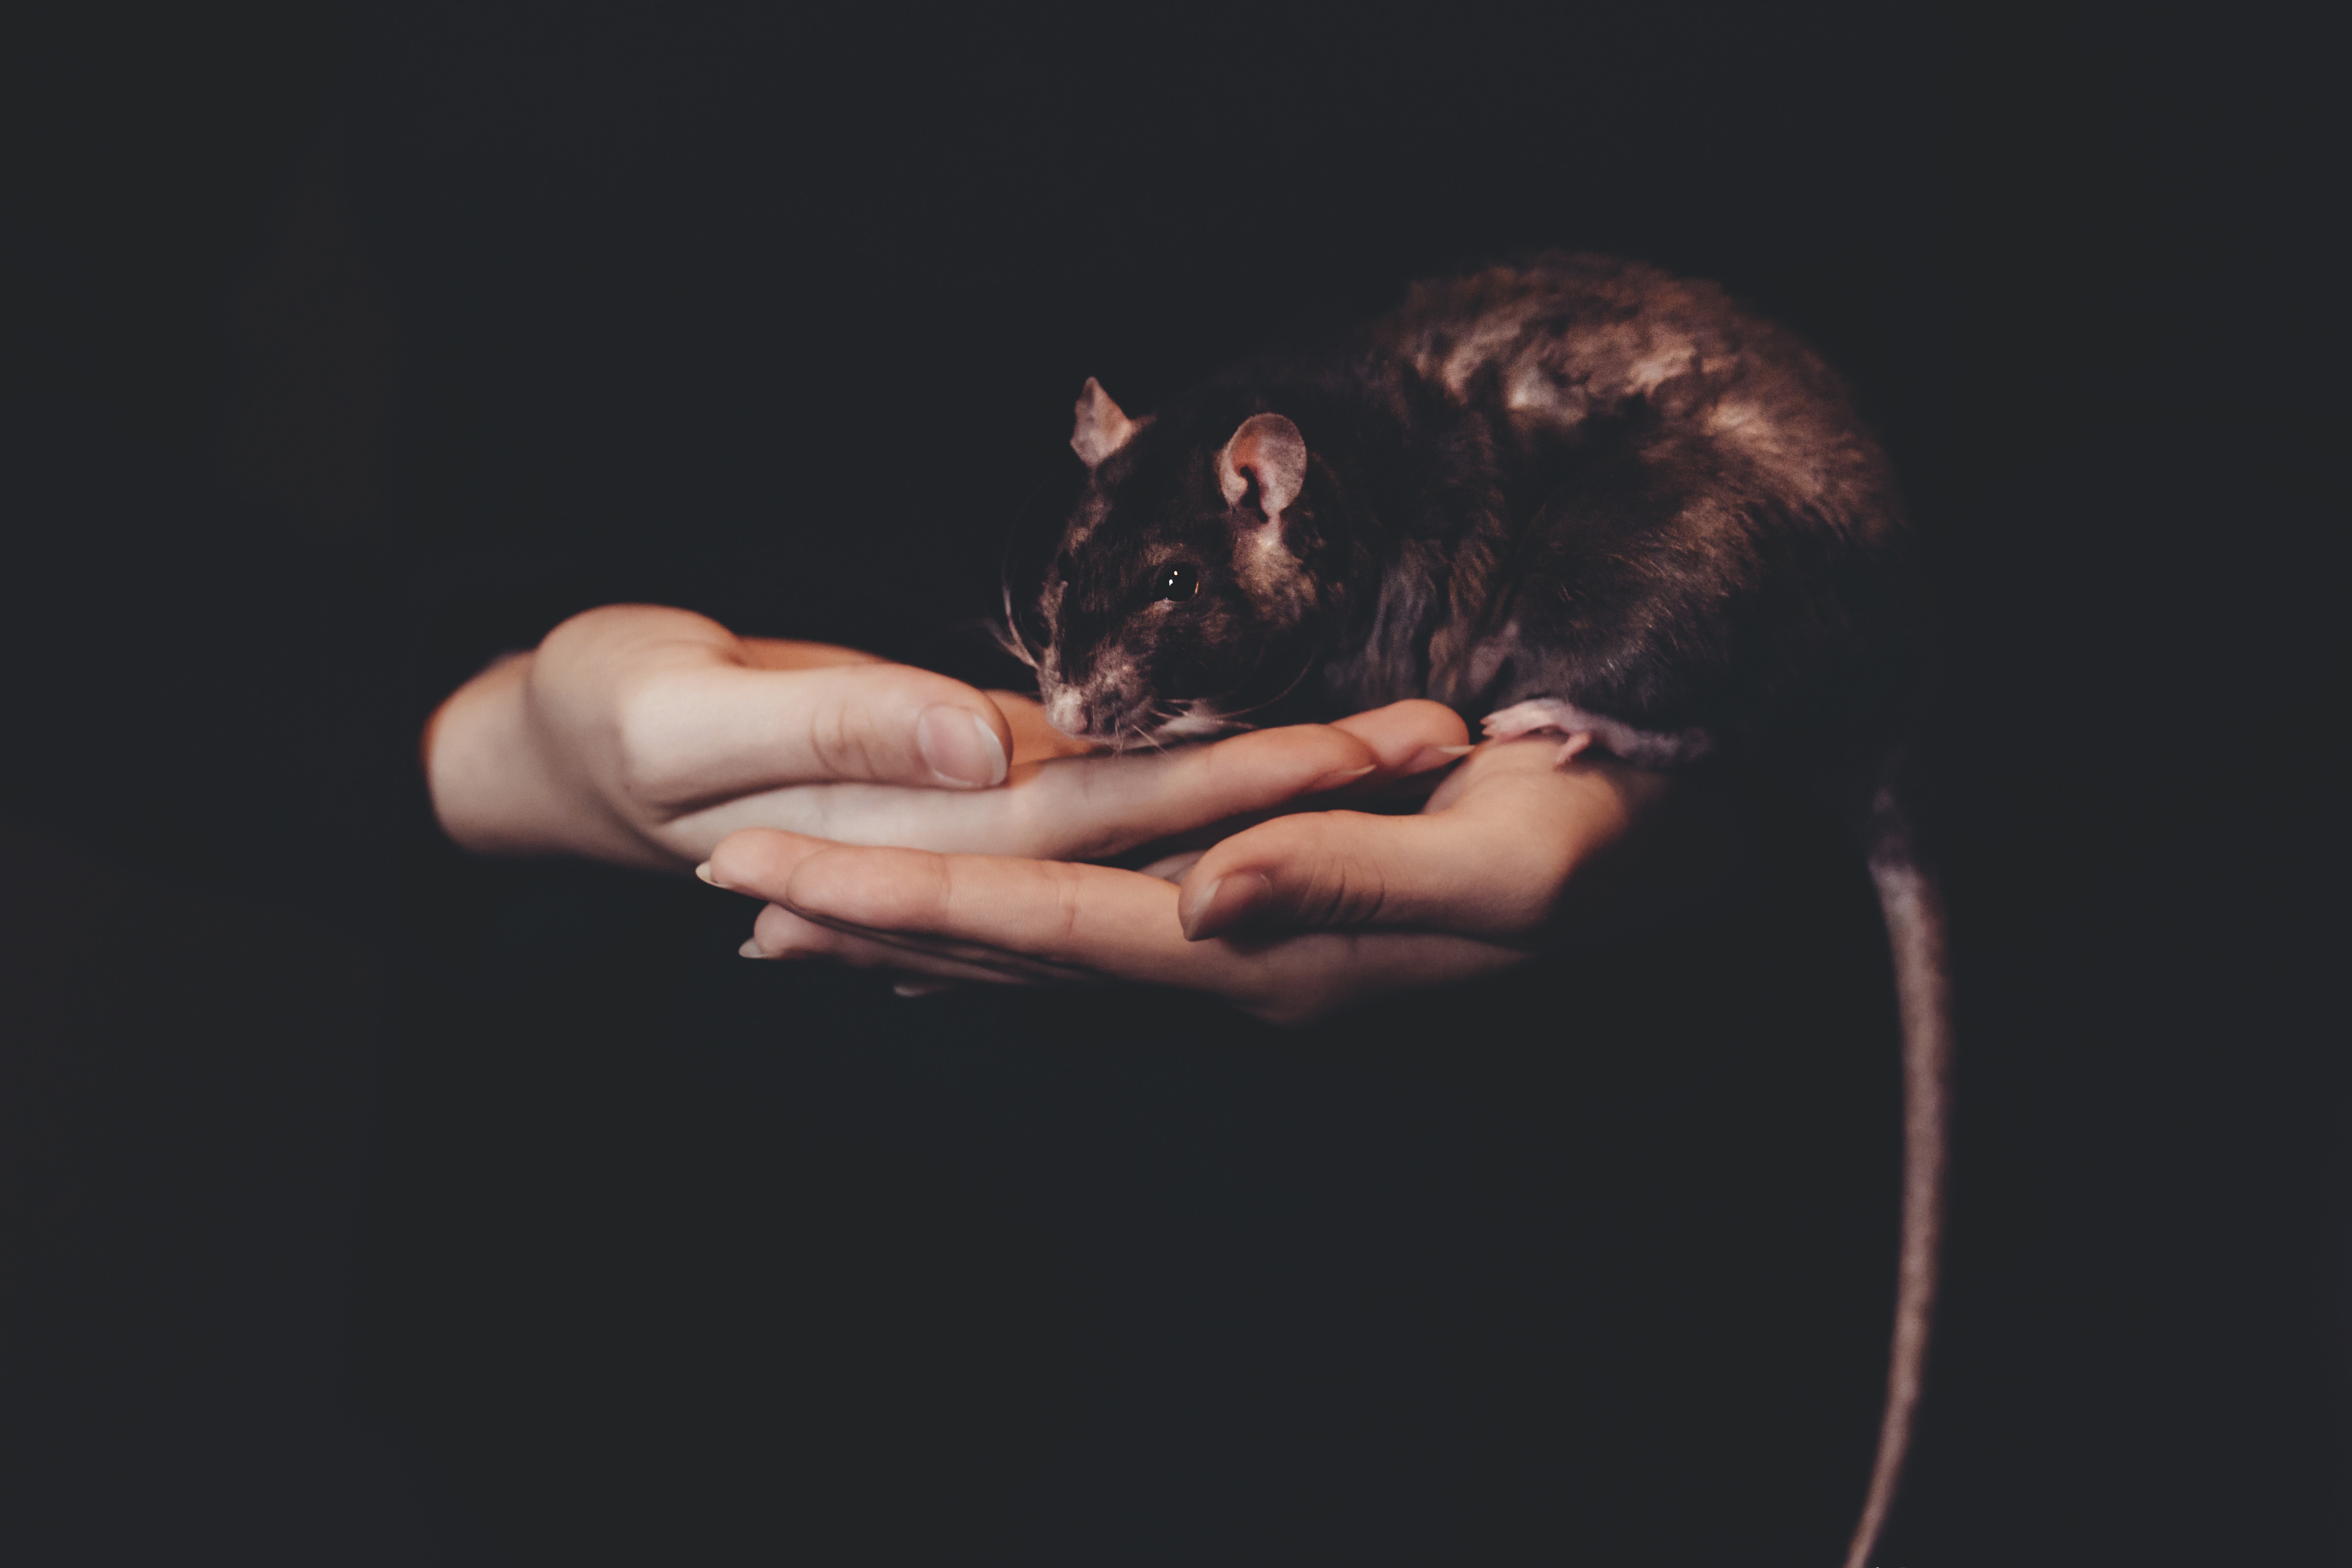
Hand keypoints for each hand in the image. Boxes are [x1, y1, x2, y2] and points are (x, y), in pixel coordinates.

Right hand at [424, 604, 1466, 869]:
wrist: (536, 740)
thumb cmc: (589, 715)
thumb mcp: (682, 713)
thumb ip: (838, 728)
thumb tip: (984, 744)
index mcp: (917, 830)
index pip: (1118, 815)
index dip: (1247, 782)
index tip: (1372, 743)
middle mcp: (974, 843)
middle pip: (1171, 825)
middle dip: (1307, 786)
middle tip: (1453, 731)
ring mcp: (977, 818)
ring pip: (1150, 815)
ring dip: (1271, 790)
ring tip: (1410, 747)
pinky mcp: (964, 776)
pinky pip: (1095, 796)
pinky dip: (1177, 789)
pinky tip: (1256, 784)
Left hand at [705, 722, 1740, 1024]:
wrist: (1693, 835)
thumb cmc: (1619, 832)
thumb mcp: (1504, 860)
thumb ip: (1344, 880)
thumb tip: (1200, 903)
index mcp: (1276, 951)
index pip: (1046, 927)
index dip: (902, 900)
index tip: (763, 876)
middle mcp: (1246, 969)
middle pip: (1018, 955)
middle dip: (871, 924)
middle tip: (728, 901)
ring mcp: (1261, 956)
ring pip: (1049, 954)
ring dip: (922, 937)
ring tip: (806, 922)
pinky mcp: (1282, 920)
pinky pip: (1108, 938)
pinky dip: (1015, 930)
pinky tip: (972, 930)